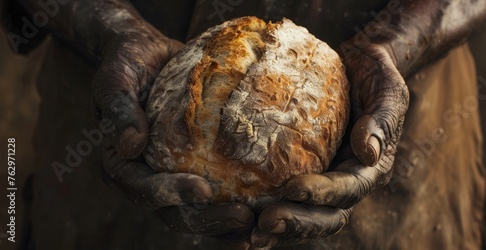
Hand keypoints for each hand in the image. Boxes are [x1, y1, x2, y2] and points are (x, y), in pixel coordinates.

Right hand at [94, 27, 253, 243]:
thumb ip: (119, 108)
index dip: (171, 194)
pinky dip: (235, 203)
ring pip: (196, 211)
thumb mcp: (116, 77)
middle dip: (207, 219)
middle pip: (173, 212)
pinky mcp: (194, 166)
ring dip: (225, 223)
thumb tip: (128, 146)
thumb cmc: (129, 62)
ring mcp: (171, 174)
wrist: (151, 55)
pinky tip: (263, 208)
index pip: (142, 188)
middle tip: (243, 218)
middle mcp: (145, 176)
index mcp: (121, 163)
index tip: (204, 189)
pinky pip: (214, 191)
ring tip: (257, 226)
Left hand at [251, 42, 408, 246]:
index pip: (348, 190)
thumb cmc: (375, 74)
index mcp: (369, 167)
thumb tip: (368, 153)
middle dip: (296, 223)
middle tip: (264, 224)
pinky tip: (237, 213)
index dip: (323, 193)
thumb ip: (382, 120)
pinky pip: (283, 195)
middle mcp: (345, 180)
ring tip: (248, 233)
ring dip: (277, 228)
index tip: (293, 189)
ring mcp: (323, 177)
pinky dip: (262, 209)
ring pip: (302, 214)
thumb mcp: (388, 90)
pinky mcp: (301, 169)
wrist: (358, 63)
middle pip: (325, 216)